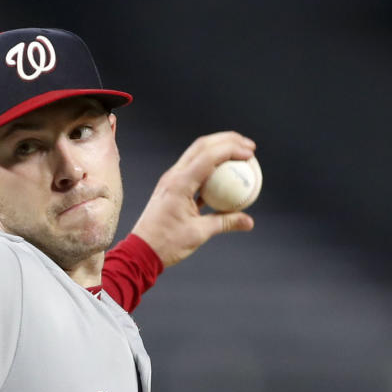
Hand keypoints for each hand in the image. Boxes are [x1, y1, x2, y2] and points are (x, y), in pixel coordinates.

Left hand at [130, 131, 255, 266]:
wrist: (140, 250)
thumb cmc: (166, 243)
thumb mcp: (199, 233)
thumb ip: (225, 223)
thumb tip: (249, 221)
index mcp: (179, 184)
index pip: (209, 156)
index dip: (232, 149)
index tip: (251, 154)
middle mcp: (173, 176)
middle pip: (202, 146)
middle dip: (227, 140)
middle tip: (249, 147)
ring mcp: (170, 180)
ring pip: (197, 154)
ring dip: (218, 150)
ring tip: (240, 155)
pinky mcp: (171, 187)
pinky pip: (193, 169)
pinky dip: (210, 167)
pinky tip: (225, 176)